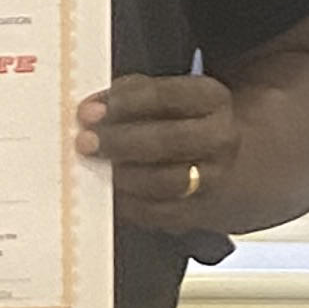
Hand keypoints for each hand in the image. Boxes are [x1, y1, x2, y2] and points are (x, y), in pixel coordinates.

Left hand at [77, 72, 236, 232]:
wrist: (224, 166)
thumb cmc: (182, 123)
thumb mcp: (170, 97)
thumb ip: (132, 95)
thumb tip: (92, 110)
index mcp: (213, 99)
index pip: (167, 96)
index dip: (124, 103)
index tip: (88, 111)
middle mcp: (221, 138)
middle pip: (170, 141)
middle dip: (121, 141)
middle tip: (84, 142)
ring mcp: (214, 178)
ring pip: (168, 181)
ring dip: (124, 175)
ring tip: (94, 167)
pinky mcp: (198, 212)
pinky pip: (160, 212)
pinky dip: (128, 203)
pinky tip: (106, 190)